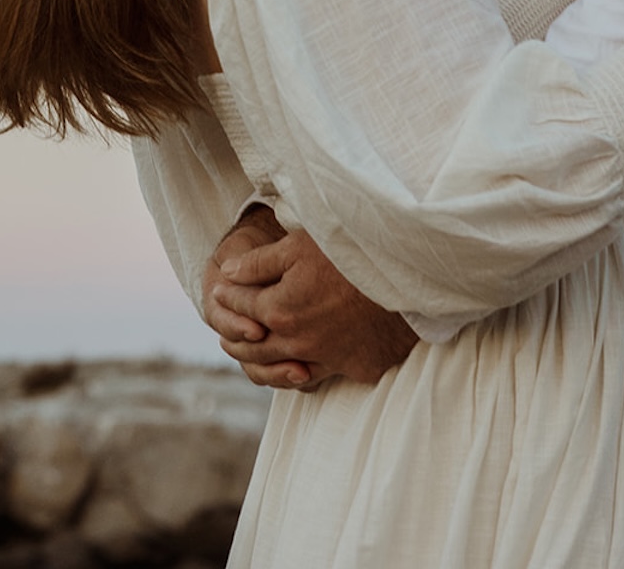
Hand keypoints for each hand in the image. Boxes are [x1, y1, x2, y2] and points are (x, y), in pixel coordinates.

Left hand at [208, 223, 416, 389]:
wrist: (404, 275)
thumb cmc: (350, 253)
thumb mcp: (299, 245)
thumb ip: (259, 263)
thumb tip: (227, 273)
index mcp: (280, 308)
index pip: (242, 305)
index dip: (228, 295)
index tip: (219, 290)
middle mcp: (297, 340)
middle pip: (255, 345)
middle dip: (235, 337)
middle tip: (223, 334)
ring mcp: (325, 357)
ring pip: (281, 370)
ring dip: (262, 362)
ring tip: (253, 352)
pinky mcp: (354, 367)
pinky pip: (316, 378)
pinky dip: (300, 375)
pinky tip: (296, 368)